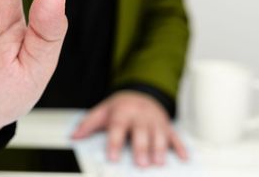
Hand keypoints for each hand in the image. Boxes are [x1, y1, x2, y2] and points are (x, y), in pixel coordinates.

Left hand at [72, 91, 187, 166]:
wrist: (140, 93)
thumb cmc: (120, 107)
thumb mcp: (102, 111)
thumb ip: (88, 124)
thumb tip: (74, 136)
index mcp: (123, 112)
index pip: (118, 127)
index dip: (114, 142)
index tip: (112, 157)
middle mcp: (140, 115)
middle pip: (141, 132)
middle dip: (142, 148)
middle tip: (141, 164)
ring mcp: (155, 120)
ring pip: (159, 134)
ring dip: (160, 148)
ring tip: (159, 162)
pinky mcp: (166, 126)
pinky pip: (175, 136)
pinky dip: (180, 147)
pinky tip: (184, 157)